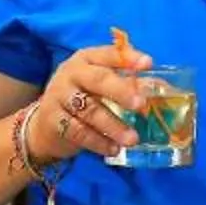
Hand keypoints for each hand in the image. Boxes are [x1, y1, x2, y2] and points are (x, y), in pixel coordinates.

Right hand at [28, 38, 152, 164]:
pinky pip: (79, 132)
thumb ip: (126, 83)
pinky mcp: (53, 120)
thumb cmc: (81, 99)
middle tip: (140, 104)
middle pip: (98, 79)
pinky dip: (98, 142)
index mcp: (86, 59)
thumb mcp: (99, 85)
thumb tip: (161, 87)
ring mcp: (60, 96)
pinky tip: (114, 149)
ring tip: (133, 139)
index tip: (148, 64)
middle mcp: (72, 73)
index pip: (109, 54)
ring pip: (90, 110)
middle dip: (121, 91)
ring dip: (113, 125)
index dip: (128, 58)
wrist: (44, 124)